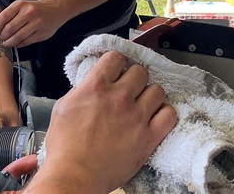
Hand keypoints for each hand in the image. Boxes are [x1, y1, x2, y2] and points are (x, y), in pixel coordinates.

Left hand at [0, 0, 65, 46]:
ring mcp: (36, 23)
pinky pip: (26, 42)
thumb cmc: (33, 9)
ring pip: (17, 37)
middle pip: (9, 29)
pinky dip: (18, 44)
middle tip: (1, 39)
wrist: (55, 9)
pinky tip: (16, 43)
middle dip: (2, 37)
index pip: (3, 17)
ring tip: (7, 43)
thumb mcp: (20, 7)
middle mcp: (28, 13)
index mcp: (20, 4)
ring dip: (9, 43)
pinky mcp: (41, 33)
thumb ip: (7, 15)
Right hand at [30, 51, 176, 193]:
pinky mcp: (148, 137)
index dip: (116, 63)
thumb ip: (81, 90)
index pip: (116, 57)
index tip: (116, 70)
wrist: (74, 175)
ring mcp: (136, 117)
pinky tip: (154, 117)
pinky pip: (169, 115)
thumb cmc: (65, 147)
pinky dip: (163, 114)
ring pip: (157, 90)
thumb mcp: (63, 107)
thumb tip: (92, 84)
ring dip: (149, 95)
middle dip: (134, 78)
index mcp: (96, 87)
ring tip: (142, 104)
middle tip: (129, 88)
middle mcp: (118, 98)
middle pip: (140, 71)